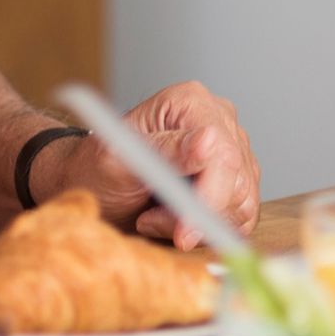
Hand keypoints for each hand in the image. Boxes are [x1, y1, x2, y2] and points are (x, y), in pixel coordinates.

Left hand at [41, 81, 259, 250]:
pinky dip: (207, 229)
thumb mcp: (118, 159)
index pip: (222, 155)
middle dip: (194, 215)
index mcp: (191, 102)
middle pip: (236, 183)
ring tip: (153, 217)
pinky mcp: (236, 179)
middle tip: (148, 221)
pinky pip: (241, 217)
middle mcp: (219, 119)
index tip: (184, 233)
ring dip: (197, 224)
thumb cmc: (97, 168)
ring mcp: (232, 148)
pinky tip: (173, 223)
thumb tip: (209, 142)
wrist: (93, 186)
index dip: (209, 198)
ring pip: (240, 204)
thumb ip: (164, 150)